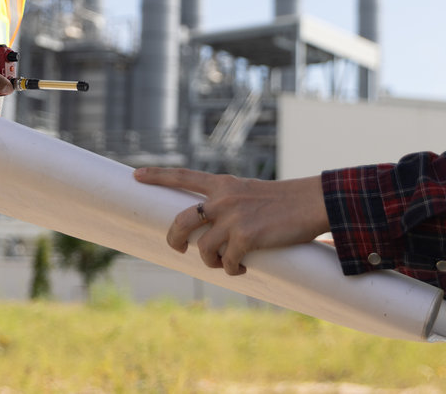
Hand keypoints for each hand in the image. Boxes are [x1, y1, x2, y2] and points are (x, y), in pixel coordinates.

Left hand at [133, 167, 330, 276]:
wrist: (310, 201)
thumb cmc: (284, 201)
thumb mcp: (250, 193)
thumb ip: (228, 203)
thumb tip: (210, 230)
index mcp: (223, 184)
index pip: (183, 177)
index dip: (158, 176)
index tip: (135, 175)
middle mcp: (222, 199)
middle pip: (180, 222)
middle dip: (175, 240)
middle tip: (181, 248)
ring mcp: (232, 218)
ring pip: (203, 249)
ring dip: (212, 262)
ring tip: (226, 263)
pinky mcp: (245, 237)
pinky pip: (228, 262)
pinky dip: (233, 270)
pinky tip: (242, 268)